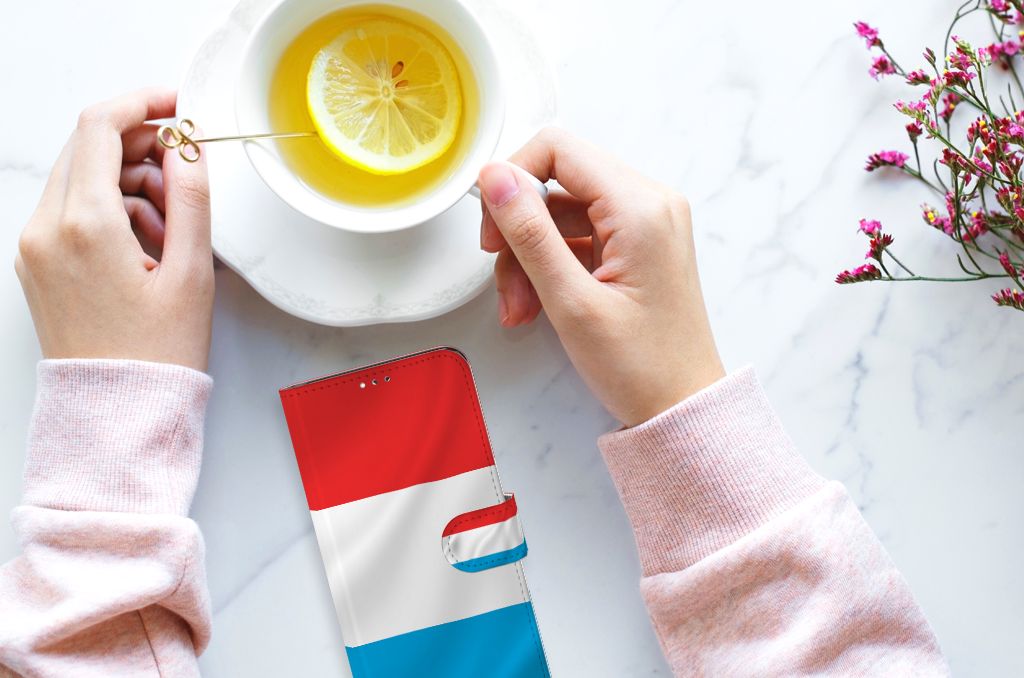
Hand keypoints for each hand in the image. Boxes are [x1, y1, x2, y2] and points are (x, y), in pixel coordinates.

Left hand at [15, 88, 213, 371]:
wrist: (117, 412)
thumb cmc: (156, 354)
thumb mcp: (192, 272)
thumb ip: (192, 198)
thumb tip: (188, 147)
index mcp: (85, 225)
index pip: (101, 127)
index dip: (143, 103)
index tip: (177, 105)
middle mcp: (46, 229)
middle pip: (88, 147)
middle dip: (141, 147)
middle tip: (185, 173)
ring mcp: (35, 246)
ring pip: (81, 178)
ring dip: (129, 182)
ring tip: (173, 228)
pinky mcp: (37, 263)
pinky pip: (72, 210)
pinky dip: (110, 210)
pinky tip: (147, 244)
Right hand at [478, 128, 723, 426]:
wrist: (682, 408)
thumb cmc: (641, 366)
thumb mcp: (571, 301)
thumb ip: (529, 233)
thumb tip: (494, 177)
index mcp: (641, 207)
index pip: (558, 149)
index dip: (513, 179)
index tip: (492, 226)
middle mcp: (649, 203)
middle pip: (557, 182)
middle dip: (519, 230)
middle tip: (502, 277)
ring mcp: (644, 224)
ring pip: (561, 213)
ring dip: (529, 257)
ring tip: (520, 308)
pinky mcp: (637, 245)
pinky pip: (578, 237)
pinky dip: (550, 267)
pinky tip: (537, 306)